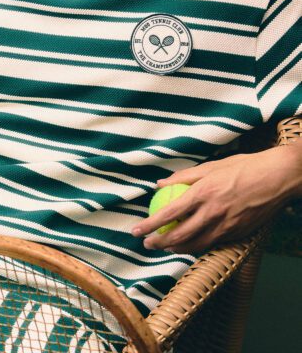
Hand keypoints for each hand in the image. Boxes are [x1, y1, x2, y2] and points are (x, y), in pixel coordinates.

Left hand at [131, 145, 301, 253]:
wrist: (277, 178)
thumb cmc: (244, 167)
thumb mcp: (211, 165)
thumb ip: (184, 177)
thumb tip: (160, 183)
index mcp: (203, 193)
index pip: (169, 214)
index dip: (149, 224)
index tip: (135, 230)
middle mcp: (212, 213)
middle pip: (179, 236)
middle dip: (159, 243)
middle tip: (146, 243)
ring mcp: (226, 226)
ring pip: (195, 245)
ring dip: (176, 249)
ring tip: (164, 247)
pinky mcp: (238, 234)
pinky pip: (212, 244)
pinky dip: (197, 246)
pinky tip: (189, 244)